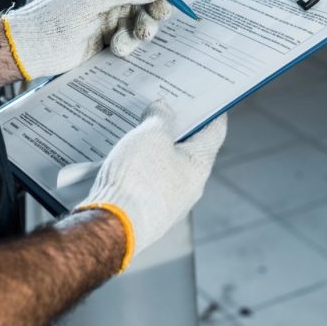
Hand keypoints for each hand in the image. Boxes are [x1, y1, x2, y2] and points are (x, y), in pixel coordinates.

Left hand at [5, 0, 179, 78]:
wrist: (34, 48)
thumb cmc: (53, 17)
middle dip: (155, 3)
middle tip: (159, 15)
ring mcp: (109, 10)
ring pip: (142, 14)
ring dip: (144, 26)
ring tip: (137, 35)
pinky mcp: (109, 32)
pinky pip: (132, 34)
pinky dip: (130, 42)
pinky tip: (117, 47)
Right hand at [77, 100, 226, 268]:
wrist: (111, 227)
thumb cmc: (138, 180)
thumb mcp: (151, 135)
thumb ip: (160, 117)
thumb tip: (162, 109)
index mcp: (199, 166)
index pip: (215, 131)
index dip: (212, 111)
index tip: (209, 97)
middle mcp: (189, 187)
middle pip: (189, 148)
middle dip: (177, 126)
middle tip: (164, 104)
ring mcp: (168, 202)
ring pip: (165, 165)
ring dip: (154, 147)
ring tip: (137, 126)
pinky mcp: (146, 211)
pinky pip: (147, 181)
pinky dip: (139, 166)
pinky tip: (123, 156)